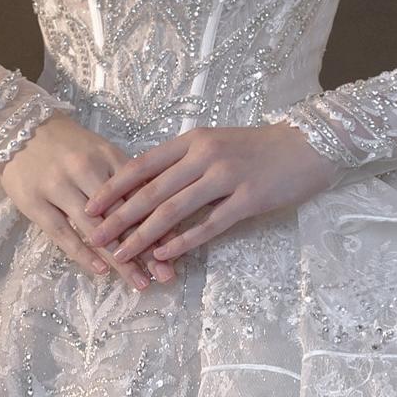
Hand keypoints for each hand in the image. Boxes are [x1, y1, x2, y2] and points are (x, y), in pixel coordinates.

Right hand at [0, 111, 168, 283]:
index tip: (175, 250)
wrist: (15, 127)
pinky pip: (62, 233)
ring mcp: (58, 187)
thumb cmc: (65, 144)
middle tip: (165, 275)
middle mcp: (84, 169)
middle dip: (145, 248)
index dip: (159, 224)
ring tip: (139, 282)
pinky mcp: (34, 202)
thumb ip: (126, 179)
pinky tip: (101, 271)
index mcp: (106, 156)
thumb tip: (159, 213)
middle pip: (121, 215)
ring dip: (120, 259)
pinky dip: (83, 253)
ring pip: (95, 228)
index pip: (139, 195)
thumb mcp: (99, 151)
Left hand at [81, 120, 336, 281]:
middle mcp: (205, 156)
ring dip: (143, 235)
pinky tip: (164, 255)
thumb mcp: (215, 144)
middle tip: (94, 237)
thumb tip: (145, 185)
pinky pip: (209, 225)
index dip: (113, 188)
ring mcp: (227, 177)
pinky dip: (184, 241)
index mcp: (192, 140)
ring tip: (122, 254)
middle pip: (152, 190)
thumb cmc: (258, 148)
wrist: (307, 145)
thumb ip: (183, 162)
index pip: (142, 165)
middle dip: (119, 217)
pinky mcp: (248, 200)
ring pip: (174, 210)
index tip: (89, 206)